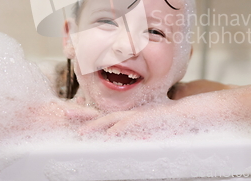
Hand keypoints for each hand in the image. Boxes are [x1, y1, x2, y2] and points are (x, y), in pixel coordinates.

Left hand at [78, 101, 195, 138]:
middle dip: (82, 116)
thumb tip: (119, 137)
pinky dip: (118, 130)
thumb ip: (133, 129)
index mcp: (126, 116)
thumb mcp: (145, 124)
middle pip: (101, 115)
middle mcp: (128, 114)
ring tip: (81, 134)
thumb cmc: (167, 120)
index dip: (85, 115)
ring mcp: (136, 116)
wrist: (186, 114)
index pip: (102, 115)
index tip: (69, 113)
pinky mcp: (145, 120)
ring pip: (111, 120)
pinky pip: (129, 125)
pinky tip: (109, 136)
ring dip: (95, 126)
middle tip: (65, 114)